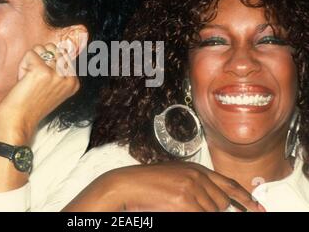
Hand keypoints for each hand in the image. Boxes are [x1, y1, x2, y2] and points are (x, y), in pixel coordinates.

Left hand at [0, 43, 79, 143]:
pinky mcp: (41, 71)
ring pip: (41, 49)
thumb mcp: (53, 86)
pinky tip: (23, 81)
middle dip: (39, 60)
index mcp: (74, 82)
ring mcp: (57, 74)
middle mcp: (69, 78)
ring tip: (29, 80)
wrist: (18, 120)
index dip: (47, 64)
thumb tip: (64, 47)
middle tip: (35, 81)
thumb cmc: (31, 103)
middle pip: (53, 48)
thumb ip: (60, 69)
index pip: (63, 53)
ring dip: (31, 63)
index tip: (43, 84)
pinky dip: (22, 66)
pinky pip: (30, 54)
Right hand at [65, 161, 265, 211]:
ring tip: (179, 205)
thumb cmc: (147, 183)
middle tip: (216, 209)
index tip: (256, 207)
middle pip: (222, 201)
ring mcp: (191, 188)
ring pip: (213, 211)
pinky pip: (202, 215)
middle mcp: (196, 176)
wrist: (127, 184)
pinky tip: (182, 208)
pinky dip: (199, 214)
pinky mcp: (184, 201)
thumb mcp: (175, 176)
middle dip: (219, 210)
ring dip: (203, 212)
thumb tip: (213, 200)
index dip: (244, 197)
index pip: (227, 183)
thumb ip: (195, 184)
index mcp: (194, 169)